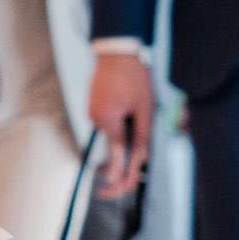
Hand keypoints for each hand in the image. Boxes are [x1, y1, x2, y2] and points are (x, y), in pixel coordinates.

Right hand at [87, 52, 155, 194]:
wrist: (117, 49)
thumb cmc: (134, 75)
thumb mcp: (145, 106)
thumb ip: (142, 134)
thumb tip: (141, 158)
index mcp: (108, 120)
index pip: (115, 156)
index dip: (119, 176)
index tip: (113, 190)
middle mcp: (97, 119)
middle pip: (112, 147)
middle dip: (119, 162)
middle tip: (113, 184)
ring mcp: (93, 112)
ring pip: (111, 134)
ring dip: (124, 135)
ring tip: (136, 113)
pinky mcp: (95, 106)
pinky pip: (108, 122)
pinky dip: (118, 124)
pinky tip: (128, 109)